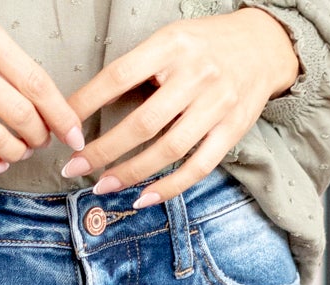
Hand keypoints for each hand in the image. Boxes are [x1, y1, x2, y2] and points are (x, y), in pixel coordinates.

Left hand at [62, 11, 299, 207]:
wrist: (264, 45)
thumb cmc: (206, 45)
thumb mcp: (171, 40)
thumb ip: (139, 67)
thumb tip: (92, 105)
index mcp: (171, 45)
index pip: (119, 76)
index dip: (87, 104)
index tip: (65, 129)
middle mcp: (196, 74)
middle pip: (142, 122)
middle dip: (103, 150)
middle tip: (74, 168)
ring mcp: (217, 104)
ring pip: (167, 150)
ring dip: (130, 173)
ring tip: (102, 186)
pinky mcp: (232, 130)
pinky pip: (197, 167)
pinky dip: (168, 188)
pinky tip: (142, 198)